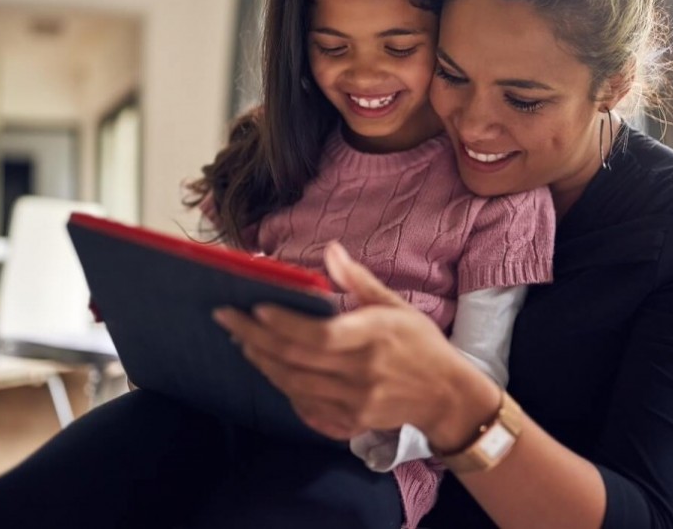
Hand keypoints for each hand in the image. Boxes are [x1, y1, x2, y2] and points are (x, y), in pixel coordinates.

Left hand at [213, 242, 477, 440]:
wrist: (446, 396)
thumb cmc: (420, 343)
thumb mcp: (396, 305)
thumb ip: (359, 280)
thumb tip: (330, 250)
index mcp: (373, 338)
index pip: (319, 334)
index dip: (283, 323)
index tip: (255, 307)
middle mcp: (361, 373)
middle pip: (295, 358)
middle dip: (254, 337)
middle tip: (226, 317)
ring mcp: (353, 402)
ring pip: (292, 384)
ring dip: (262, 361)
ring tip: (241, 340)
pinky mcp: (349, 422)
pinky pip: (304, 406)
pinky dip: (282, 386)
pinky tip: (268, 367)